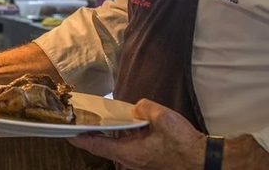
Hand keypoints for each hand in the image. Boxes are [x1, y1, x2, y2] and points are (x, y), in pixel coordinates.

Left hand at [67, 99, 205, 169]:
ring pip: (116, 149)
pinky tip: (128, 127)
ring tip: (102, 121)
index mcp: (128, 152)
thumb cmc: (185, 145)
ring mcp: (138, 164)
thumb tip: (136, 108)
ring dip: (109, 136)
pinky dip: (123, 139)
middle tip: (82, 121)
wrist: (204, 161)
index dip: (78, 138)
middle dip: (92, 134)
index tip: (67, 131)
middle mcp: (129, 161)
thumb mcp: (163, 118)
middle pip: (103, 147)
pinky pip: (128, 150)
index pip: (95, 145)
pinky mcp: (146, 162)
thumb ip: (144, 108)